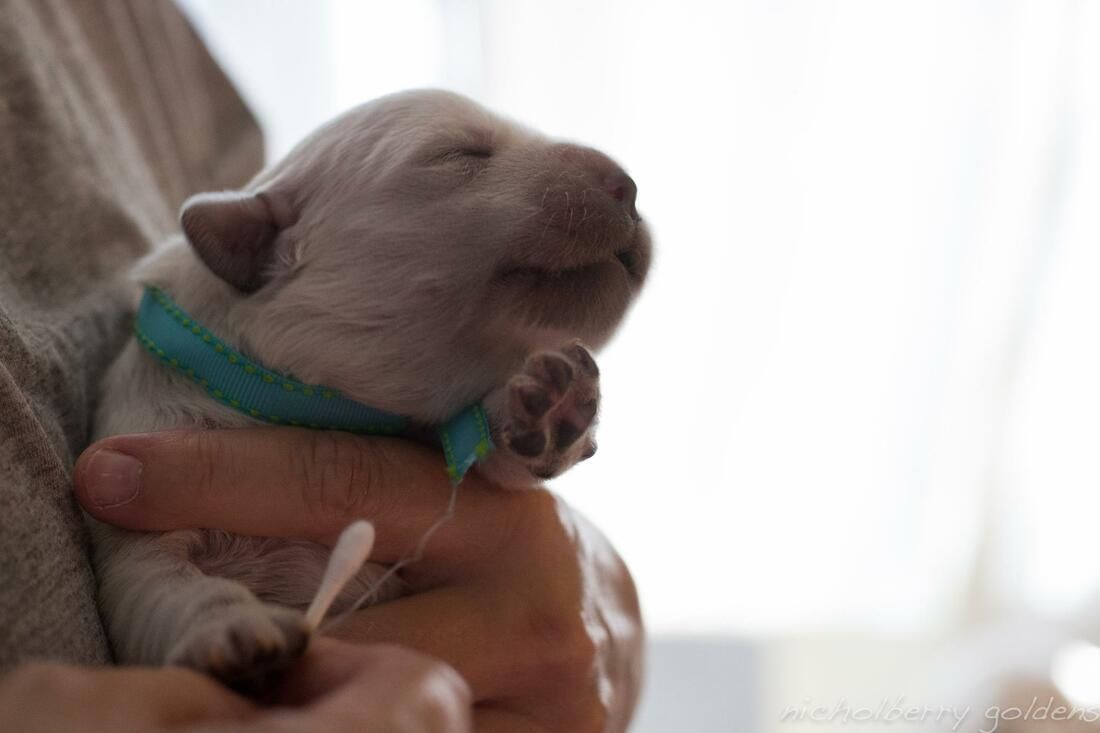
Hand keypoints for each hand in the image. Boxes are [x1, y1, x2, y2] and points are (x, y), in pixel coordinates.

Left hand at [74, 428, 644, 731]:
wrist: (604, 630)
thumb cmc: (497, 547)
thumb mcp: (455, 491)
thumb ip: (375, 479)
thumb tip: (201, 453)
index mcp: (504, 504)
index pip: (344, 482)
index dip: (218, 477)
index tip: (114, 474)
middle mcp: (534, 602)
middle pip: (348, 628)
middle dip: (249, 639)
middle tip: (170, 640)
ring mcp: (547, 697)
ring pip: (377, 712)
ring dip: (290, 709)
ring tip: (248, 691)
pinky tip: (323, 720)